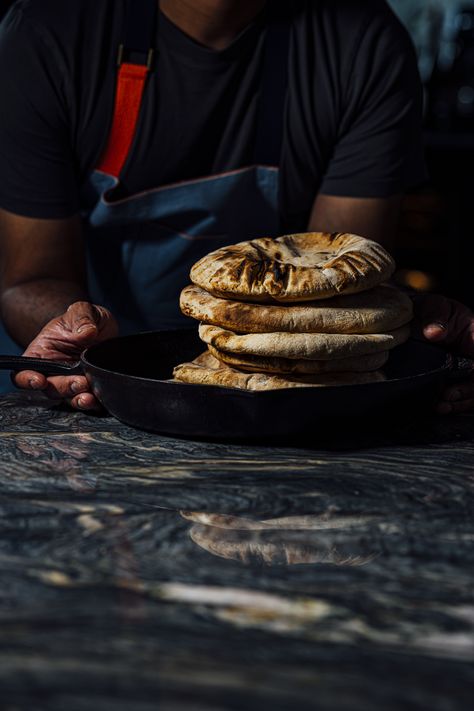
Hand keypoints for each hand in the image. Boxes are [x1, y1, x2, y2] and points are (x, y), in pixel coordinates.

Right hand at [13, 301, 117, 410]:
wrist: (102, 327)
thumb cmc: (83, 319)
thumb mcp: (82, 310)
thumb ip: (82, 318)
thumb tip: (86, 332)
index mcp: (42, 353)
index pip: (23, 371)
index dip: (27, 379)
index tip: (40, 380)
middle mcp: (54, 372)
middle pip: (51, 389)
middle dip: (65, 388)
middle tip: (81, 382)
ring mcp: (72, 382)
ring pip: (70, 399)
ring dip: (79, 400)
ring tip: (89, 398)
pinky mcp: (90, 389)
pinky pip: (90, 402)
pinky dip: (95, 404)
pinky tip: (101, 400)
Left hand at [413, 293, 473, 413]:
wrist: (412, 318)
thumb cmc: (428, 310)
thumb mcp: (433, 305)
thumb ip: (435, 316)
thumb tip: (435, 332)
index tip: (469, 374)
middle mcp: (473, 354)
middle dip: (467, 391)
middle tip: (448, 395)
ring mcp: (464, 369)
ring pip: (471, 393)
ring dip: (460, 402)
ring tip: (442, 405)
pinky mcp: (451, 380)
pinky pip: (458, 398)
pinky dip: (452, 405)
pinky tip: (439, 407)